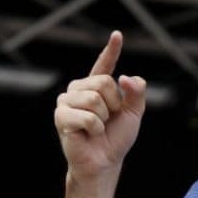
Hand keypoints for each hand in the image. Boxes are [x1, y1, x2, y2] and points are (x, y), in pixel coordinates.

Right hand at [54, 30, 146, 183]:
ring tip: (97, 128)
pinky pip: (87, 116)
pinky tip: (88, 134)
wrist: (104, 162)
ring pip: (94, 98)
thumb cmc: (116, 138)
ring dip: (103, 118)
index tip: (118, 35)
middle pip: (104, 82)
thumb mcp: (133, 113)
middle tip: (107, 120)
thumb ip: (136, 93)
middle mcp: (78, 90)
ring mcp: (67, 101)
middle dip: (114, 104)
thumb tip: (126, 78)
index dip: (111, 50)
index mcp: (96, 87)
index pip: (104, 65)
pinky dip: (95, 128)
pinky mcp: (61, 116)